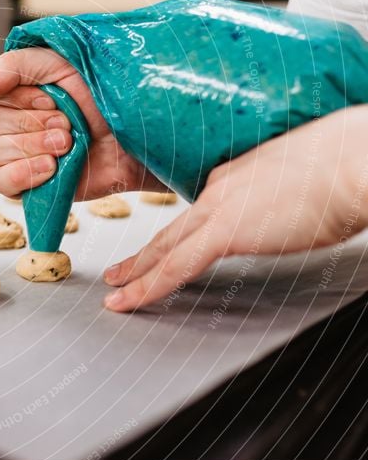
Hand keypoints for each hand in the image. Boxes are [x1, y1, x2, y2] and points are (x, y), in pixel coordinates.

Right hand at [0, 48, 163, 198]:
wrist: (137, 135)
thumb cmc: (105, 96)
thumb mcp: (59, 64)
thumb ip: (13, 67)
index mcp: (18, 95)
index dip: (19, 100)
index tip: (53, 98)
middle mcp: (15, 126)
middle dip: (29, 124)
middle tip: (66, 124)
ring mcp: (21, 157)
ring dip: (30, 147)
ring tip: (66, 145)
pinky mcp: (33, 185)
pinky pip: (1, 184)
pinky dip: (22, 174)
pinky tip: (50, 167)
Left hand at [103, 106, 367, 311]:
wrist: (357, 159)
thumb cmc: (345, 168)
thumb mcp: (302, 182)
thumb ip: (278, 200)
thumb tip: (283, 213)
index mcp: (234, 177)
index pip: (193, 214)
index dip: (172, 237)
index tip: (158, 250)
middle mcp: (218, 190)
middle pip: (169, 232)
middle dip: (140, 256)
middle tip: (117, 272)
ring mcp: (218, 209)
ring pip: (164, 250)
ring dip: (136, 274)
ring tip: (115, 292)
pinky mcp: (226, 230)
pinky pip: (176, 266)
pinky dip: (149, 286)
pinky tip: (131, 299)